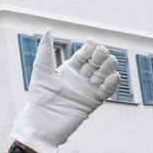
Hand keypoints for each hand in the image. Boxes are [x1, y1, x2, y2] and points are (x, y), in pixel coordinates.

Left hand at [11, 29, 120, 152]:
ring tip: (103, 68)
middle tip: (96, 58)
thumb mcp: (41, 71)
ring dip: (109, 66)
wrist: (42, 123)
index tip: (90, 44)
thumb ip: (45, 50)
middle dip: (102, 55)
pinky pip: (109, 88)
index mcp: (69, 68)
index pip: (86, 52)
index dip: (91, 46)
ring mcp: (89, 89)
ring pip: (107, 71)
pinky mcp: (94, 101)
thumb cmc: (39, 98)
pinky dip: (112, 81)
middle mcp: (81, 77)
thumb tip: (48, 29)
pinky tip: (108, 78)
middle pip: (100, 60)